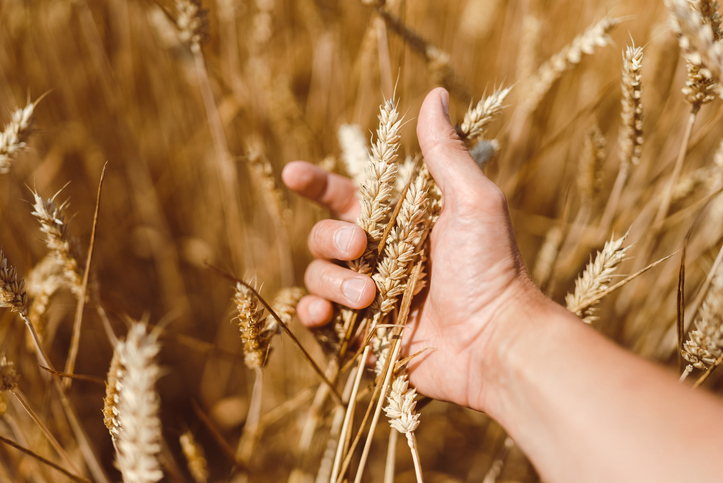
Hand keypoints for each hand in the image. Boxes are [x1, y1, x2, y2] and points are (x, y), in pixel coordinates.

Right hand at [282, 88, 546, 411]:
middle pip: (323, 236)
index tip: (293, 174)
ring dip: (335, 282)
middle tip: (361, 246)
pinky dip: (314, 314)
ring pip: (318, 276)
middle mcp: (379, 257)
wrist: (495, 341)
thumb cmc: (491, 267)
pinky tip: (325, 315)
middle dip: (333, 239)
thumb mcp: (473, 201)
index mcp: (400, 223)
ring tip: (370, 297)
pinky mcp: (362, 333)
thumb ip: (446, 152)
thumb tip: (434, 95)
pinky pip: (318, 318)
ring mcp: (368, 296)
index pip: (346, 197)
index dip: (317, 185)